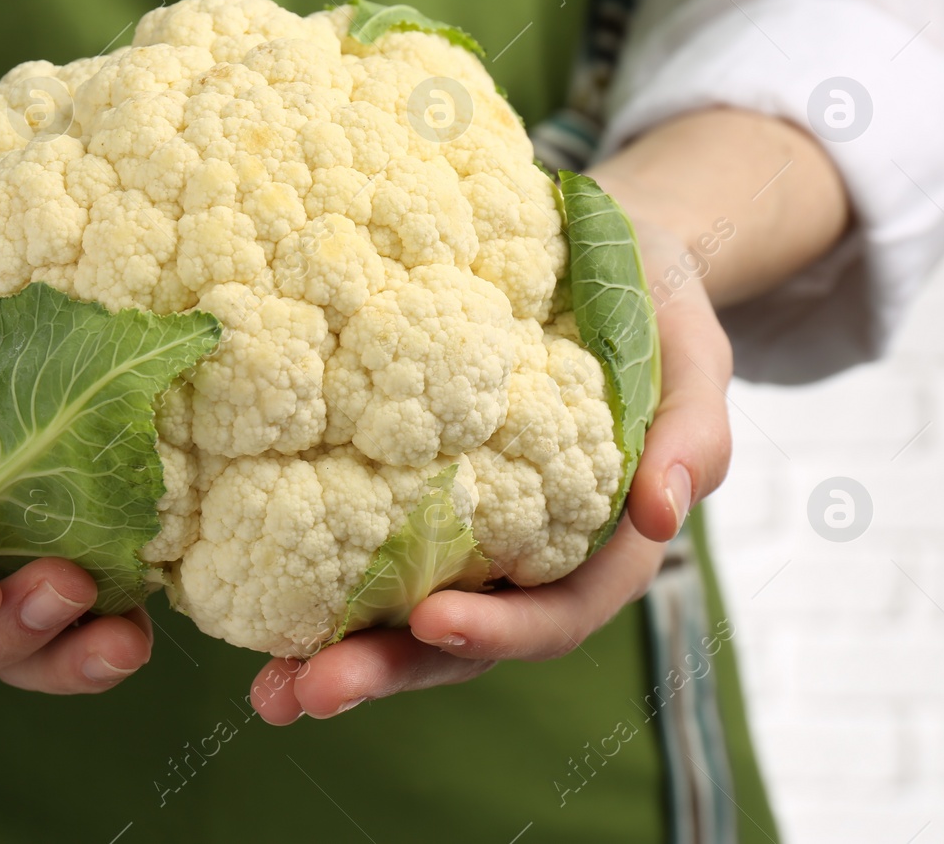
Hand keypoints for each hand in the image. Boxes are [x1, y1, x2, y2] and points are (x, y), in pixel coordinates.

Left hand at [248, 218, 733, 723]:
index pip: (559, 610)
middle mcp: (529, 555)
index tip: (432, 622)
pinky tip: (248, 604)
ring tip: (267, 691)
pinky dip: (314, 590)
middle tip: (310, 690)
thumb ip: (695, 433)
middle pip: (465, 640)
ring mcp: (469, 535)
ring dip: (341, 659)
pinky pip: (366, 553)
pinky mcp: (413, 498)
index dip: (501, 631)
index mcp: (604, 539)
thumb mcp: (694, 352)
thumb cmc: (650, 301)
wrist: (596, 254)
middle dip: (391, 671)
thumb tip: (665, 514)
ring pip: (406, 619)